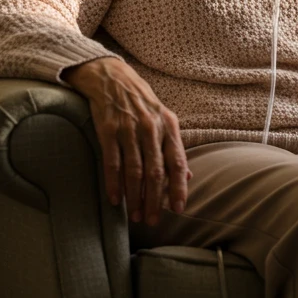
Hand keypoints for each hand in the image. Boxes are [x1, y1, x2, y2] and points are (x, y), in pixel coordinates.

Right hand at [62, 57, 189, 224]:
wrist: (111, 77)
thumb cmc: (141, 102)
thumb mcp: (163, 120)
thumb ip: (173, 148)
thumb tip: (189, 176)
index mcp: (169, 126)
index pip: (177, 163)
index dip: (179, 188)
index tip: (179, 210)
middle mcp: (151, 128)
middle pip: (156, 172)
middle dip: (155, 200)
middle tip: (152, 220)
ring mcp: (129, 129)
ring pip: (134, 170)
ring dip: (135, 197)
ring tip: (135, 215)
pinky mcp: (108, 130)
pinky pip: (112, 162)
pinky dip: (113, 183)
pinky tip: (114, 199)